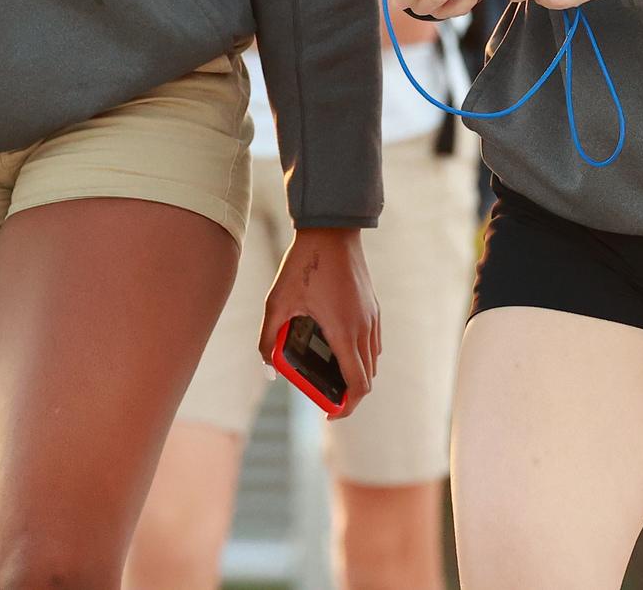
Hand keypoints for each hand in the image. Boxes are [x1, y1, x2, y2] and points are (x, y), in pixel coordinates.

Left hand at [258, 227, 379, 418]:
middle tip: (326, 394)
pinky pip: (374, 342)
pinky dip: (362, 355)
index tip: (330, 412)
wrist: (332, 230)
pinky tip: (340, 348)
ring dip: (357, 374)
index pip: (358, 385)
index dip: (347, 407)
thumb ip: (268, 339)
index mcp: (343, 332)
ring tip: (331, 373)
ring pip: (373, 360)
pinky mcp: (373, 307)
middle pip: (368, 378)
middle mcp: (364, 328)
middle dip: (349, 394)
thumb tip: (269, 368)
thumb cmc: (303, 265)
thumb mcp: (277, 302)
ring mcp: (372, 317)